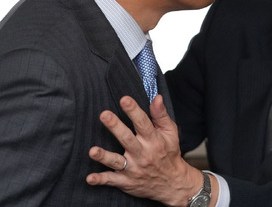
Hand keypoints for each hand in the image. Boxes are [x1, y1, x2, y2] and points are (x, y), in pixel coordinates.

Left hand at [86, 95, 216, 206]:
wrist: (172, 183)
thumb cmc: (168, 153)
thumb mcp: (170, 132)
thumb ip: (161, 115)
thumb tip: (156, 97)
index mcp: (154, 140)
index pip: (143, 123)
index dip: (134, 110)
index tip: (124, 99)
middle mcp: (143, 154)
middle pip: (127, 139)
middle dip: (116, 127)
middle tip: (105, 115)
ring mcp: (133, 169)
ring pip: (117, 161)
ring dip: (104, 156)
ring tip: (93, 151)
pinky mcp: (126, 181)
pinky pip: (111, 181)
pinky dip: (101, 180)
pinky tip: (90, 178)